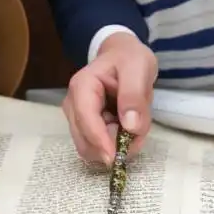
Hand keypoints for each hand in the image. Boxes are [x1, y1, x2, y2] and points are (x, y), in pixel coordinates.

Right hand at [63, 33, 155, 164]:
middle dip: (112, 146)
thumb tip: (130, 127)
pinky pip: (99, 147)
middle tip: (139, 135)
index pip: (86, 120)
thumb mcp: (138, 68)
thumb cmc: (129, 59)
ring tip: (137, 128)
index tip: (117, 157)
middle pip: (84, 141)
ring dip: (116, 147)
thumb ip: (134, 95)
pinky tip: (129, 131)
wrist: (123, 56)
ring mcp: (77, 118)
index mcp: (82, 87)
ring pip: (91, 148)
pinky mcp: (86, 128)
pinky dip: (116, 146)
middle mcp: (73, 105)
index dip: (100, 141)